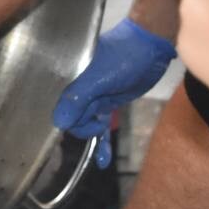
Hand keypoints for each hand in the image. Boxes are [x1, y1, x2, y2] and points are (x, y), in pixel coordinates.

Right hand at [52, 19, 176, 168]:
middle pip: (71, 118)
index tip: (81, 122)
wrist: (150, 47)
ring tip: (104, 137)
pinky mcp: (107, 103)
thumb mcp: (99, 77)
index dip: (66, 119)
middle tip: (100, 118)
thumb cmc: (123, 57)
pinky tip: (102, 161)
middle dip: (84, 126)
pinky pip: (100, 125)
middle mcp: (76, 89)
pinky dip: (102, 142)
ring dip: (92, 136)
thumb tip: (59, 123)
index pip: (58, 106)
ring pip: (85, 123)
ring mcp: (92, 97)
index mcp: (68, 78)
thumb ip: (78, 99)